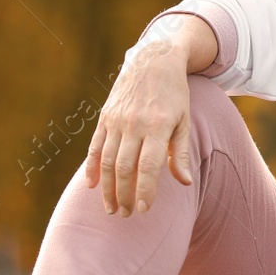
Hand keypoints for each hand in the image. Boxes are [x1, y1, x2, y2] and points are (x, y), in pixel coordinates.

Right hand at [84, 41, 194, 216]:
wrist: (154, 59)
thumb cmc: (174, 94)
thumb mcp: (184, 121)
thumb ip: (181, 153)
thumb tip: (185, 183)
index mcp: (158, 126)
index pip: (148, 167)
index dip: (144, 191)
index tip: (144, 210)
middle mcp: (134, 124)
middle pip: (124, 168)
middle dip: (124, 196)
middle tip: (127, 214)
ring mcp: (116, 120)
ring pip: (106, 161)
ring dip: (106, 188)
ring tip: (111, 208)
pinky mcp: (105, 117)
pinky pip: (94, 146)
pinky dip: (91, 168)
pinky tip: (92, 186)